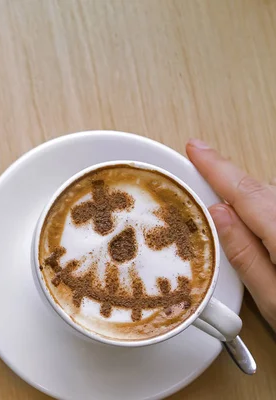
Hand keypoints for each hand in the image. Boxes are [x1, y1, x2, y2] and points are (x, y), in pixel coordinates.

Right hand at [187, 139, 275, 330]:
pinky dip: (265, 207)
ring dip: (249, 196)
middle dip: (229, 182)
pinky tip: (258, 223)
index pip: (245, 192)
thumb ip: (245, 254)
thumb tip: (218, 215)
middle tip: (201, 172)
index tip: (195, 148)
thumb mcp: (272, 299)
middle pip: (260, 191)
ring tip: (226, 206)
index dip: (216, 166)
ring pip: (273, 198)